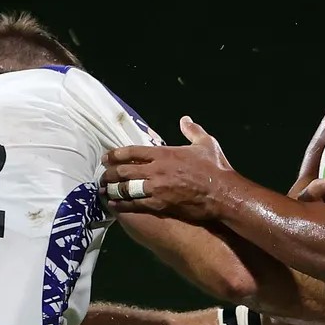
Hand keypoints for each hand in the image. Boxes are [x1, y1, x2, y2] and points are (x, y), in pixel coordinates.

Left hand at [101, 116, 230, 220]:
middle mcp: (156, 170)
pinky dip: (122, 205)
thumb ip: (192, 130)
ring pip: (126, 188)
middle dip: (110, 173)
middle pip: (124, 170)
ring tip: (104, 190)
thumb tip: (185, 119)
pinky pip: (135, 204)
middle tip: (102, 175)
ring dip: (112, 189)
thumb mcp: (206, 143)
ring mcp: (156, 188)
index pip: (132, 152)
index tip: (106, 157)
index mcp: (164, 153)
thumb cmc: (216, 169)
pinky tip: (113, 205)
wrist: (222, 194)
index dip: (115, 154)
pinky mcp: (159, 204)